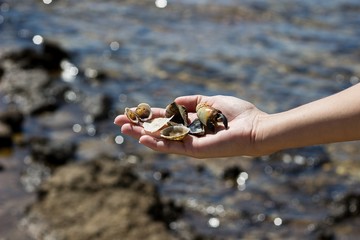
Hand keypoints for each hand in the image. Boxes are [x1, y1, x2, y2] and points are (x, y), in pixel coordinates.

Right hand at [114, 95, 266, 157]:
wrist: (255, 128)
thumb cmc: (239, 114)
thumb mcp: (213, 100)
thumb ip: (193, 101)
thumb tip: (173, 100)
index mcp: (192, 122)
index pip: (165, 118)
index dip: (149, 115)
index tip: (133, 111)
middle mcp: (188, 134)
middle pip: (158, 130)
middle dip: (139, 126)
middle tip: (119, 122)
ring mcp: (190, 143)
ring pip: (161, 140)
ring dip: (142, 135)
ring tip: (124, 129)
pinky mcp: (195, 150)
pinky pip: (172, 147)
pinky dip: (157, 144)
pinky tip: (143, 138)